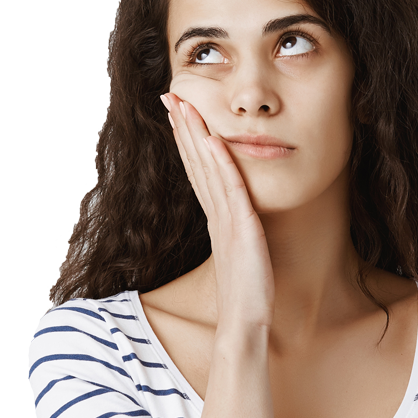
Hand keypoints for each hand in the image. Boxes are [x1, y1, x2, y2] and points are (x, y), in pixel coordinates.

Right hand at [160, 92, 275, 332]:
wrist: (245, 321)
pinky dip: (221, 162)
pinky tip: (213, 139)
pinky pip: (230, 189)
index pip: (198, 171)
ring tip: (184, 104)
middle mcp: (217, 214)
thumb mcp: (240, 253)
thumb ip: (237, 232)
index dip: (187, 141)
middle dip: (183, 127)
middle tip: (170, 96)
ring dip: (195, 134)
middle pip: (196, 162)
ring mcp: (226, 220)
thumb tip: (237, 220)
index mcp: (217, 218)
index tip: (178, 113)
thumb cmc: (247, 294)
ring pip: (208, 168)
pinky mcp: (240, 229)